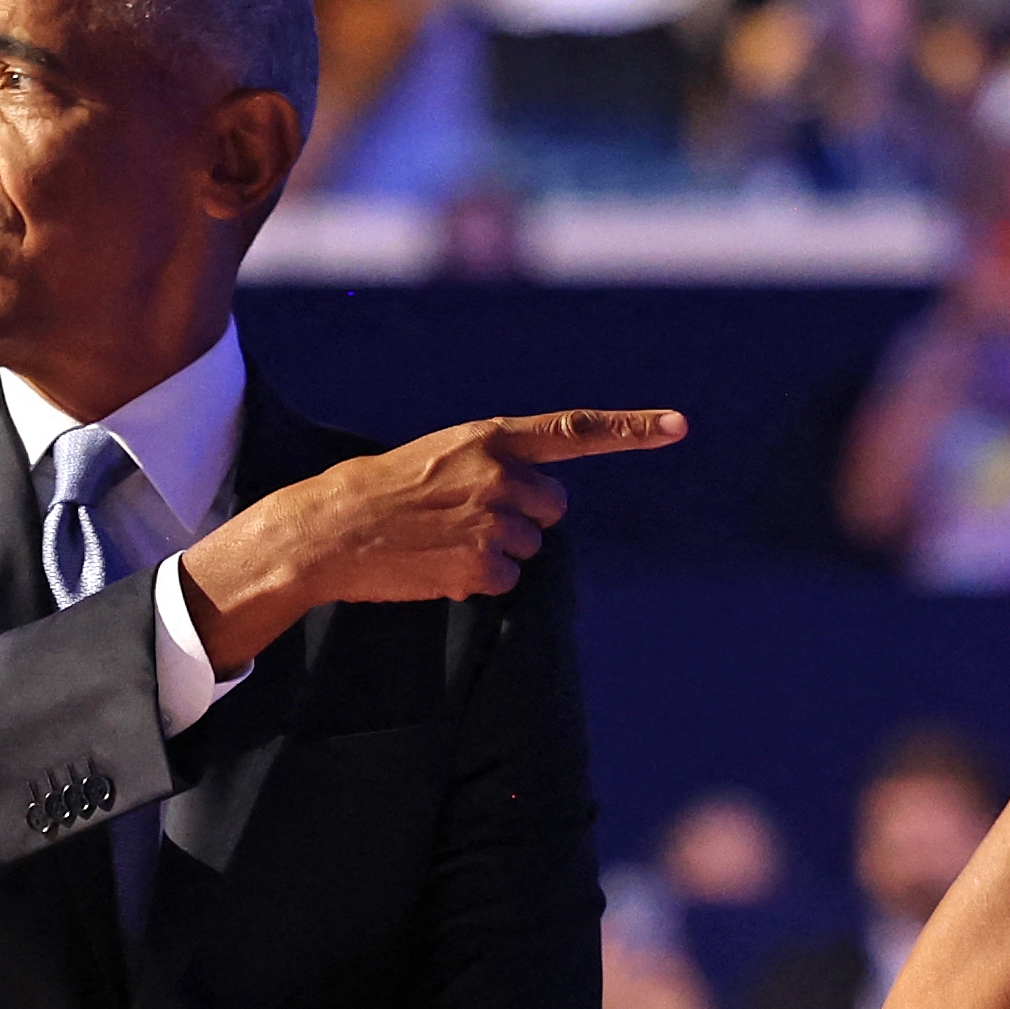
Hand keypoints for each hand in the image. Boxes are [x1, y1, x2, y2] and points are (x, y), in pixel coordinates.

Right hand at [173, 407, 684, 672]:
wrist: (330, 529)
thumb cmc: (382, 491)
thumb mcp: (440, 455)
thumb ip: (494, 465)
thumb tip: (541, 506)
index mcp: (490, 438)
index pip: (574, 431)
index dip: (632, 429)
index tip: (679, 425)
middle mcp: (501, 475)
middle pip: (552, 509)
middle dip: (521, 519)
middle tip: (464, 519)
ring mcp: (494, 522)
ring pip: (529, 550)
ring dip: (496, 552)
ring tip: (442, 541)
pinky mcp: (484, 567)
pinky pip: (508, 582)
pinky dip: (479, 582)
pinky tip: (440, 566)